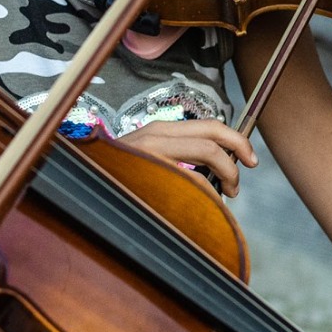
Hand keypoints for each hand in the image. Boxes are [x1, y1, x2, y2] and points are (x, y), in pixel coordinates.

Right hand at [121, 119, 258, 196]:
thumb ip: (175, 160)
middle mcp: (155, 135)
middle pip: (213, 131)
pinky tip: (208, 206)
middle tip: (250, 167)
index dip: (234, 138)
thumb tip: (212, 173)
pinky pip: (193, 179)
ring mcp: (150, 152)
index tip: (248, 158)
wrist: (80, 188)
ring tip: (230, 192)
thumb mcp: (147, 163)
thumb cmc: (117, 181)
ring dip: (229, 172)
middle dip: (240, 148)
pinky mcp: (148, 171)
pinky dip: (210, 193)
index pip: (207, 125)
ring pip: (208, 150)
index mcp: (158, 131)